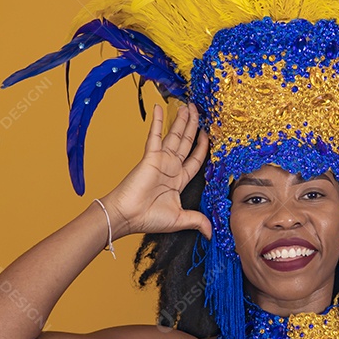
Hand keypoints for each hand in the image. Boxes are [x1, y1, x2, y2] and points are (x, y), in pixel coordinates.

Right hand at [102, 102, 211, 239]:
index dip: (202, 147)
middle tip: (198, 111)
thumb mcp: (180, 219)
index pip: (195, 159)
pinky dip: (158, 122)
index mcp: (178, 180)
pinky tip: (159, 107)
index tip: (208, 134)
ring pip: (175, 136)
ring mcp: (161, 160)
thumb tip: (210, 232)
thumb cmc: (148, 218)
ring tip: (188, 106)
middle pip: (186, 142)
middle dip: (193, 126)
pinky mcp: (150, 156)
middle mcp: (171, 167)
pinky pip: (156, 135)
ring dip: (181, 120)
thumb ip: (197, 221)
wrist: (127, 216)